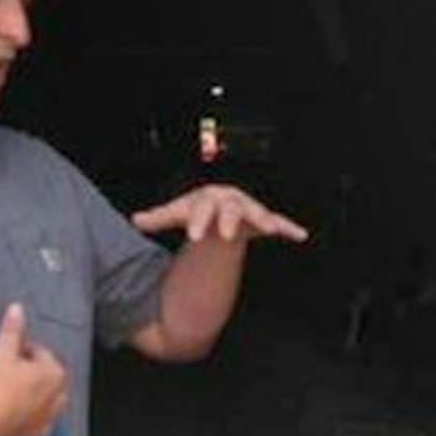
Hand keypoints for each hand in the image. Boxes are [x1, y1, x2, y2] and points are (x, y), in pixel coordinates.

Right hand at [0, 303, 67, 435]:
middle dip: (30, 370)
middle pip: (46, 376)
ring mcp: (52, 415)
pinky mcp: (41, 433)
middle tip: (8, 369)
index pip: (40, 353)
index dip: (22, 349)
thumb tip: (17, 309)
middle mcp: (60, 395)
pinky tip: (16, 408)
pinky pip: (39, 417)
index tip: (8, 351)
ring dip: (34, 391)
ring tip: (12, 388)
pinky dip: (32, 412)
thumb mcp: (3, 351)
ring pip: (46, 397)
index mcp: (55, 372)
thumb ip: (12, 329)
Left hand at [130, 185, 310, 245]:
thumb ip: (159, 218)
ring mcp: (249, 210)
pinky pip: (279, 223)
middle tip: (226, 233)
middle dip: (229, 220)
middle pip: (230, 209)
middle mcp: (230, 201)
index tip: (194, 237)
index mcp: (209, 198)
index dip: (199, 222)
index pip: (202, 209)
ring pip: (257, 213)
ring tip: (270, 229)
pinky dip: (289, 228)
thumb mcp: (178, 212)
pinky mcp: (264, 220)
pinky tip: (300, 236)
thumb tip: (135, 220)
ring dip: (264, 219)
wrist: (219, 200)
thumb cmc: (198, 208)